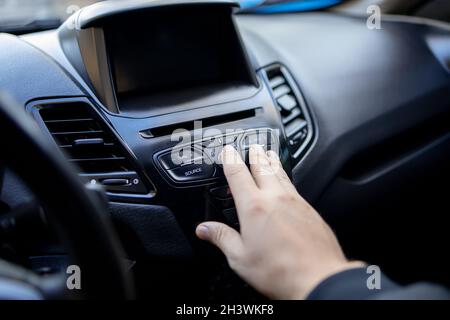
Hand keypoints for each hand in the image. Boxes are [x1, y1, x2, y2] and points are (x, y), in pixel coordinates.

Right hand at [196, 145, 363, 298]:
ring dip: (272, 161)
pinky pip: (294, 186)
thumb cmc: (279, 271)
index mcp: (254, 207)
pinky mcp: (310, 210)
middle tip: (251, 146)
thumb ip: (221, 238)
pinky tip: (286, 181)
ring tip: (267, 153)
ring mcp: (295, 202)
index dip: (231, 159)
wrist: (318, 277)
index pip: (238, 174)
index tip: (227, 150)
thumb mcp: (240, 258)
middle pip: (263, 167)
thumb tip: (204, 229)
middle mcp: (275, 199)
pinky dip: (286, 177)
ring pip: (281, 173)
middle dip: (255, 154)